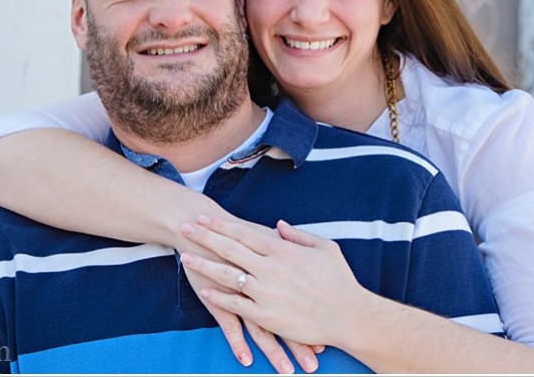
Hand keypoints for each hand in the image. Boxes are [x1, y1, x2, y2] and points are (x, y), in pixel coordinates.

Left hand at [180, 215, 366, 348]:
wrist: (349, 316)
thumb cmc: (340, 281)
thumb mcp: (324, 248)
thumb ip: (298, 234)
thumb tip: (278, 225)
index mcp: (283, 250)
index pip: (244, 233)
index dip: (221, 225)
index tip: (203, 217)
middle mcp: (271, 268)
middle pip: (230, 248)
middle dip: (205, 237)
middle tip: (184, 227)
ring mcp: (266, 292)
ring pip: (228, 275)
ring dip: (205, 265)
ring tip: (186, 256)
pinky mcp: (266, 315)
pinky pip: (237, 304)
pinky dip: (219, 297)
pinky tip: (204, 290)